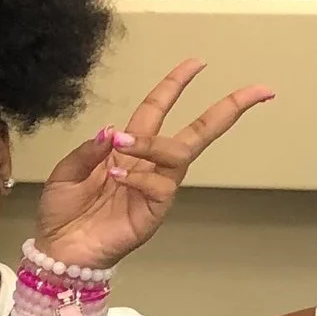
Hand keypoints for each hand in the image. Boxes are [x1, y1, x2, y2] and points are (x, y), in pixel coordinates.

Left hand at [28, 59, 274, 277]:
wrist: (58, 252)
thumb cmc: (63, 214)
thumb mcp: (66, 172)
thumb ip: (89, 150)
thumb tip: (113, 130)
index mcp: (128, 150)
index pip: (158, 109)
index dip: (175, 85)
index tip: (197, 63)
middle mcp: (148, 165)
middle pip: (197, 131)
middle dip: (228, 109)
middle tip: (258, 90)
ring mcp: (155, 189)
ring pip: (177, 155)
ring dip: (152, 143)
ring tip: (123, 144)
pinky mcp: (154, 212)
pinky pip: (160, 186)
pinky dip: (139, 176)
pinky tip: (116, 177)